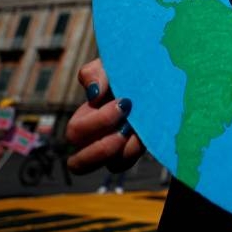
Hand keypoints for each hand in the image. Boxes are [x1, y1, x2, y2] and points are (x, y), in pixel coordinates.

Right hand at [65, 58, 144, 174]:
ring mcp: (116, 148)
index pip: (76, 133)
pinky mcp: (134, 151)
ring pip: (110, 166)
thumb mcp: (109, 65)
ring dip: (125, 150)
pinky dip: (137, 152)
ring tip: (138, 130)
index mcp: (85, 117)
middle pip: (78, 163)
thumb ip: (96, 73)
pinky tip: (147, 134)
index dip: (97, 122)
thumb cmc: (128, 68)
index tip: (124, 102)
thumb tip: (94, 94)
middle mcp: (95, 137)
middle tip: (127, 126)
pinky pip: (129, 164)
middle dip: (103, 146)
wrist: (156, 73)